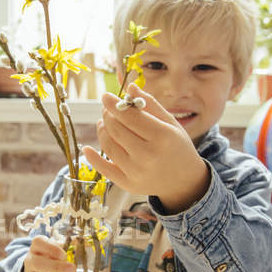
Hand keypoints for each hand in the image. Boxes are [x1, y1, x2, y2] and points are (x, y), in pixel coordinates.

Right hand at [23, 235, 76, 271]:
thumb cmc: (48, 258)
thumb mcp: (52, 249)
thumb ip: (65, 246)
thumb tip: (79, 242)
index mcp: (36, 248)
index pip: (38, 243)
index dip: (51, 248)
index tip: (64, 254)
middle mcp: (31, 263)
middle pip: (38, 264)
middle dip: (56, 267)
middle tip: (72, 270)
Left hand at [82, 83, 209, 213]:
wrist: (185, 182)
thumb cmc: (177, 147)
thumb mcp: (171, 124)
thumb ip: (151, 105)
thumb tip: (130, 87)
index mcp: (162, 136)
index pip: (130, 116)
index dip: (114, 104)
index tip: (105, 96)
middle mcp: (148, 155)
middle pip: (116, 129)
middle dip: (108, 115)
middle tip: (107, 109)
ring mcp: (137, 172)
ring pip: (109, 146)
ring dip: (102, 131)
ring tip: (104, 123)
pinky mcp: (128, 184)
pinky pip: (105, 170)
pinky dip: (93, 158)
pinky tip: (87, 148)